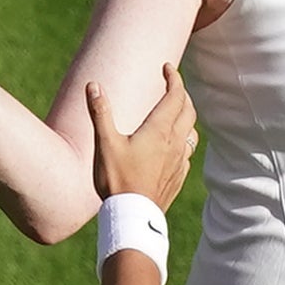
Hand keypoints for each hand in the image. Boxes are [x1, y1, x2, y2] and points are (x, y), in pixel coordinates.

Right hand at [89, 66, 196, 207]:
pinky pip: (187, 153)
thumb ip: (100, 112)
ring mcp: (179, 161)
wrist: (133, 216)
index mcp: (159, 129)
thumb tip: (93, 85)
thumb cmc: (117, 180)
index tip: (166, 68)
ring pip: (191, 131)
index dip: (173, 78)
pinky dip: (183, 141)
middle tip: (171, 86)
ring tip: (175, 113)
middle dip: (181, 94)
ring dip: (186, 117)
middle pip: (188, 110)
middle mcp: (175, 142)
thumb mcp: (105, 143)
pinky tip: (173, 146)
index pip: (175, 95)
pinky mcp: (178, 177)